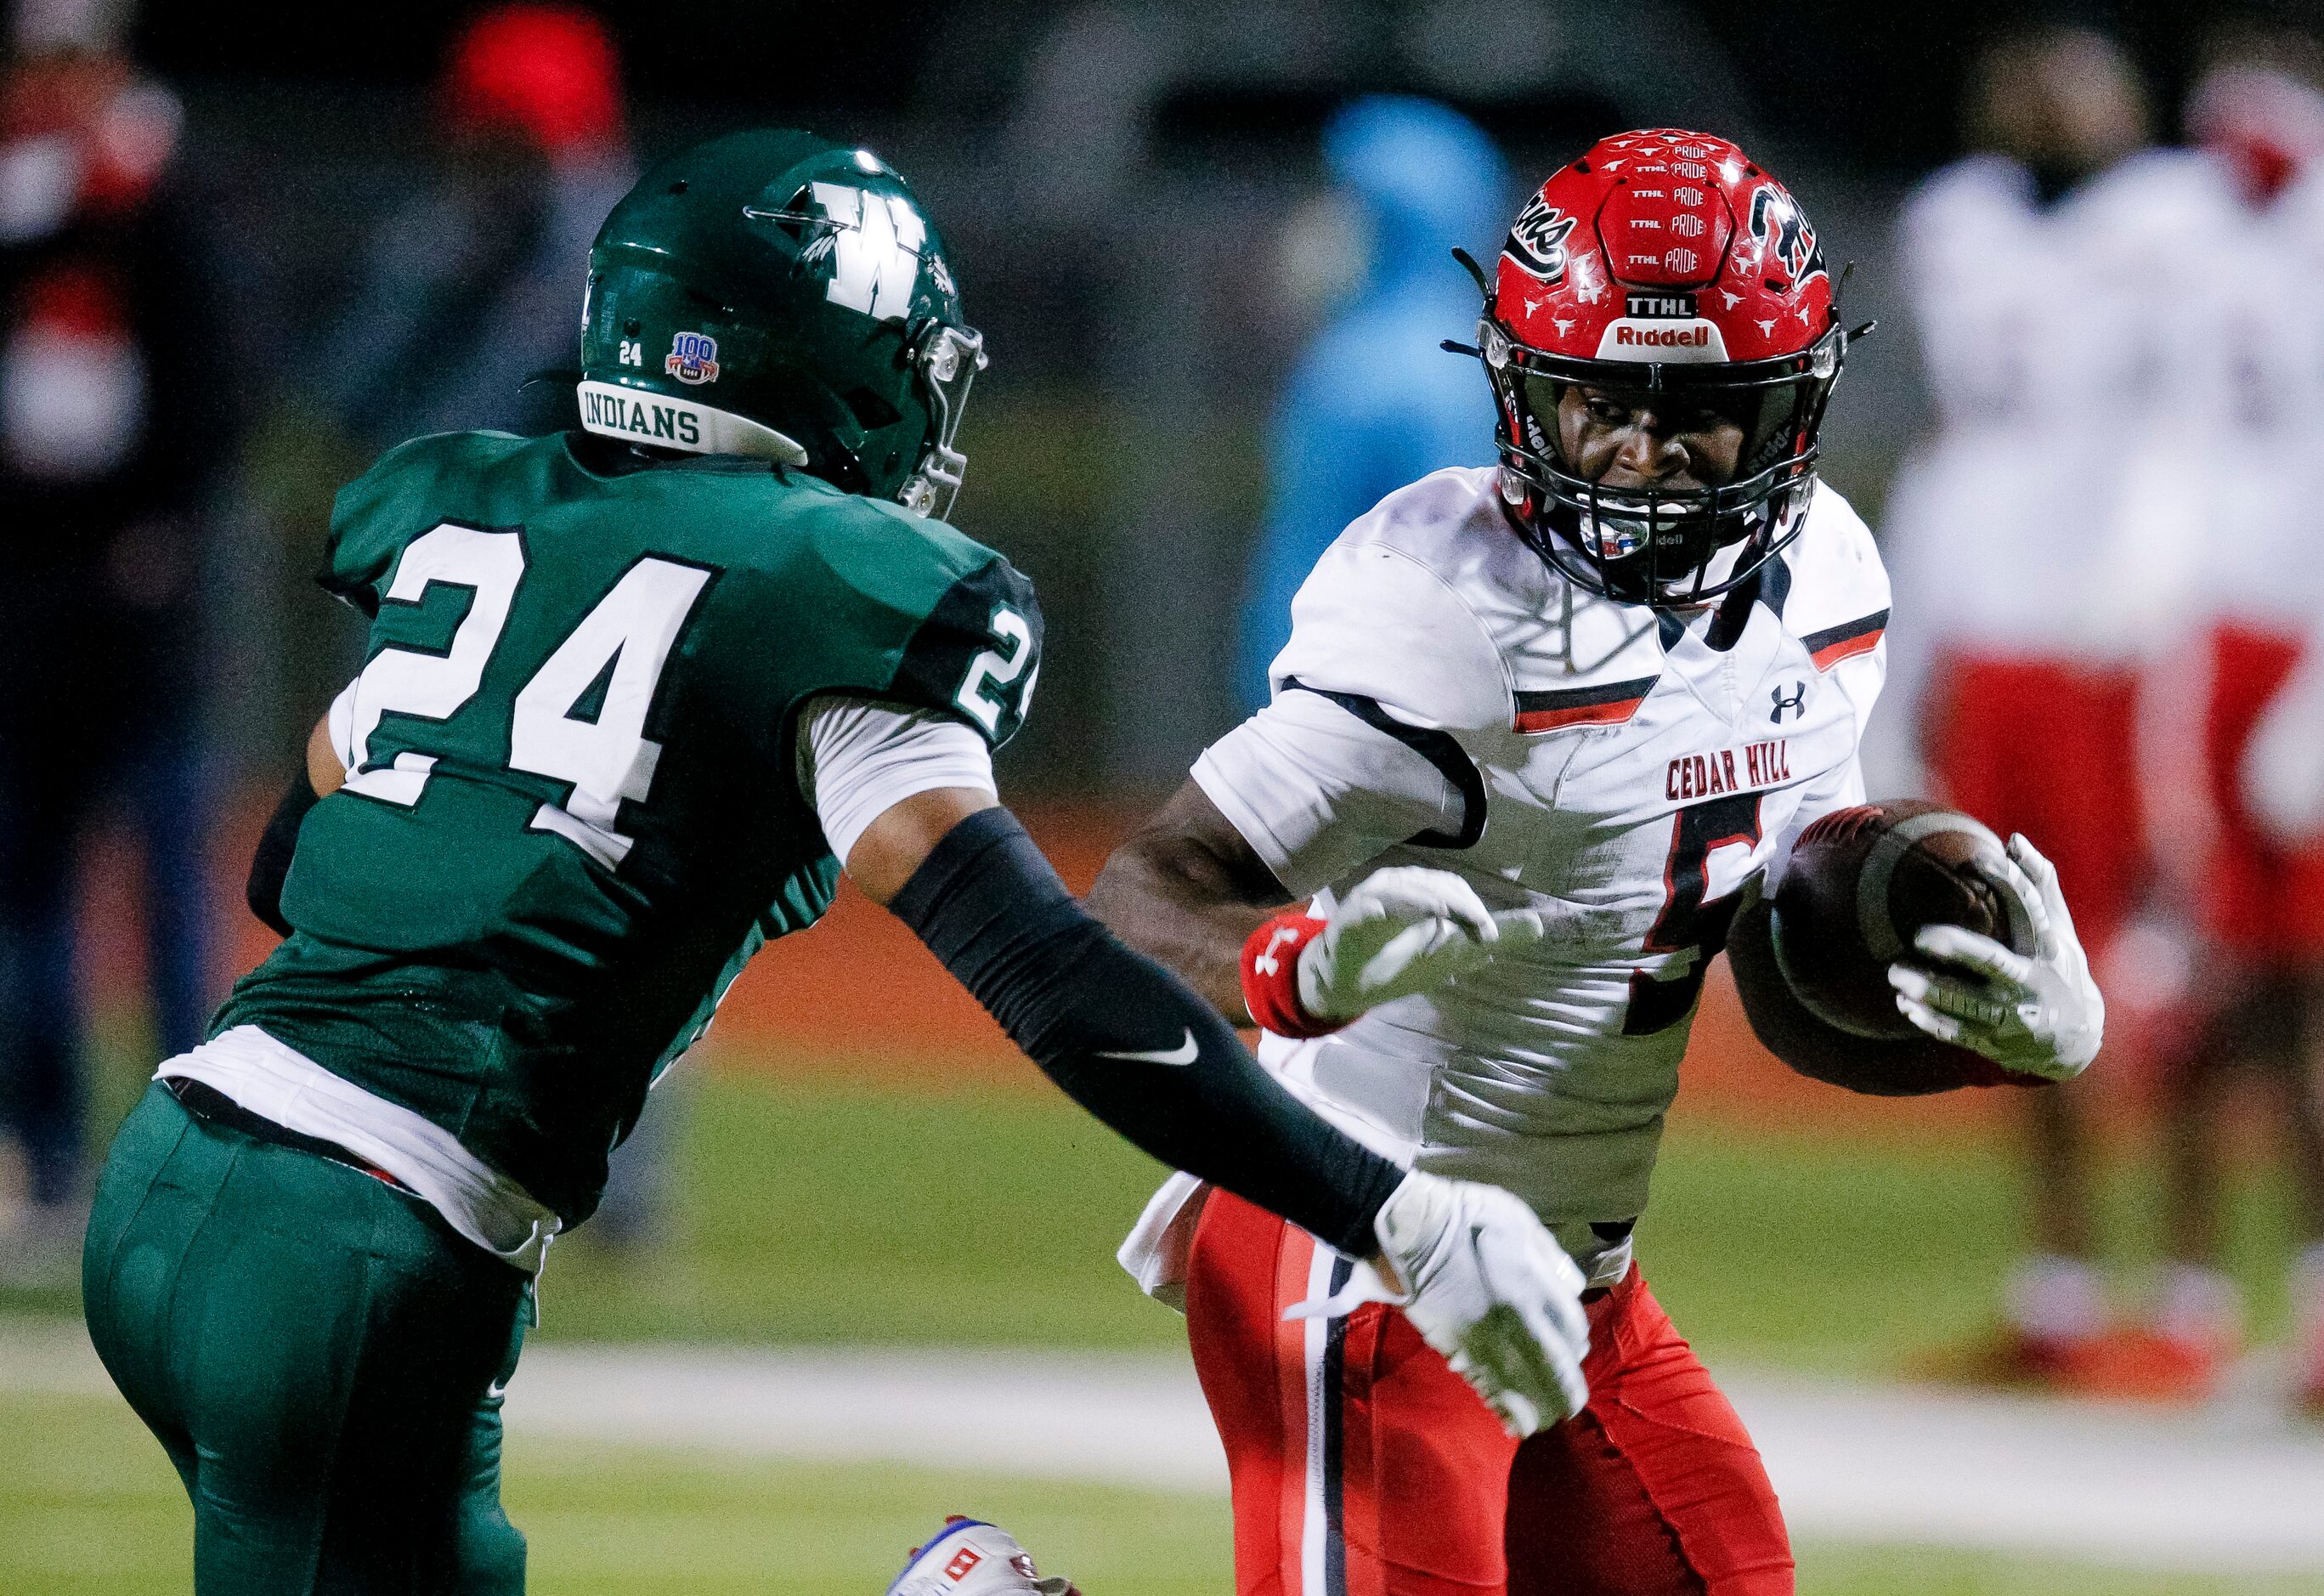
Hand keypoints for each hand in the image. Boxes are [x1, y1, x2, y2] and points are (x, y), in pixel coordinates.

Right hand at [1297, 867, 1553, 1021]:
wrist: (1342, 985)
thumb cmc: (1394, 964)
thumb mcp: (1446, 956)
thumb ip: (1485, 940)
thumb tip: (1538, 925)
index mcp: (1419, 893)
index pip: (1453, 889)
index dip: (1474, 909)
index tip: (1490, 936)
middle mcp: (1395, 888)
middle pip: (1435, 886)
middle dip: (1461, 909)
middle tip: (1481, 937)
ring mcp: (1371, 900)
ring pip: (1404, 891)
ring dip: (1430, 906)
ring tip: (1449, 924)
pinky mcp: (1349, 920)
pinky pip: (1370, 909)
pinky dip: (1383, 909)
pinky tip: (1393, 917)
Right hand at [1366, 1170, 1590, 1436]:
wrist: (1409, 1227)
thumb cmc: (1465, 1214)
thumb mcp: (1518, 1219)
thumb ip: (1548, 1255)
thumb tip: (1570, 1286)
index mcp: (1534, 1283)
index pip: (1571, 1327)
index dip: (1576, 1345)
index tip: (1576, 1352)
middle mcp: (1517, 1318)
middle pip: (1553, 1367)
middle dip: (1564, 1391)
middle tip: (1569, 1406)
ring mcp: (1485, 1336)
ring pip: (1520, 1384)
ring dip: (1536, 1407)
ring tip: (1543, 1422)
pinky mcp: (1455, 1347)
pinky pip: (1485, 1385)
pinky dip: (1501, 1407)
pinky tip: (1511, 1422)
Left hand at [1887, 834, 2103, 1080]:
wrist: (2075, 1042)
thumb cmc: (2060, 969)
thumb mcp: (2061, 931)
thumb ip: (2040, 887)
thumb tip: (2014, 839)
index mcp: (2048, 948)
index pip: (2028, 909)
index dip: (2007, 882)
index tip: (1976, 859)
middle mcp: (2032, 981)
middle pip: (1993, 960)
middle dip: (1958, 948)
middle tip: (1919, 934)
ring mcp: (2014, 1015)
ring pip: (1968, 1003)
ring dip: (1931, 989)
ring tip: (1895, 973)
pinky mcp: (1995, 1040)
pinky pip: (1959, 1032)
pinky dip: (1930, 1021)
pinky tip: (1903, 1004)